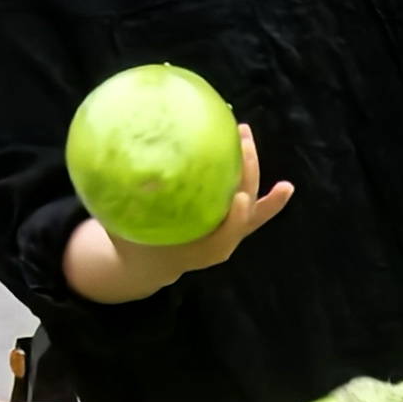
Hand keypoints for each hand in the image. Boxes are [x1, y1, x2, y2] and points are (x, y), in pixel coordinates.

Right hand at [63, 124, 293, 305]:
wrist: (150, 264)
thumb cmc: (135, 244)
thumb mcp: (124, 230)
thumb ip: (124, 210)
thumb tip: (116, 176)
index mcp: (200, 252)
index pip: (224, 237)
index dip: (235, 219)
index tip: (239, 197)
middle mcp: (221, 242)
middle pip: (244, 211)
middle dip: (246, 176)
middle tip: (241, 143)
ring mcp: (229, 231)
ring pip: (252, 205)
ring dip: (252, 170)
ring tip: (246, 137)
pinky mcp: (231, 220)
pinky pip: (254, 209)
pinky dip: (269, 197)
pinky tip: (286, 184)